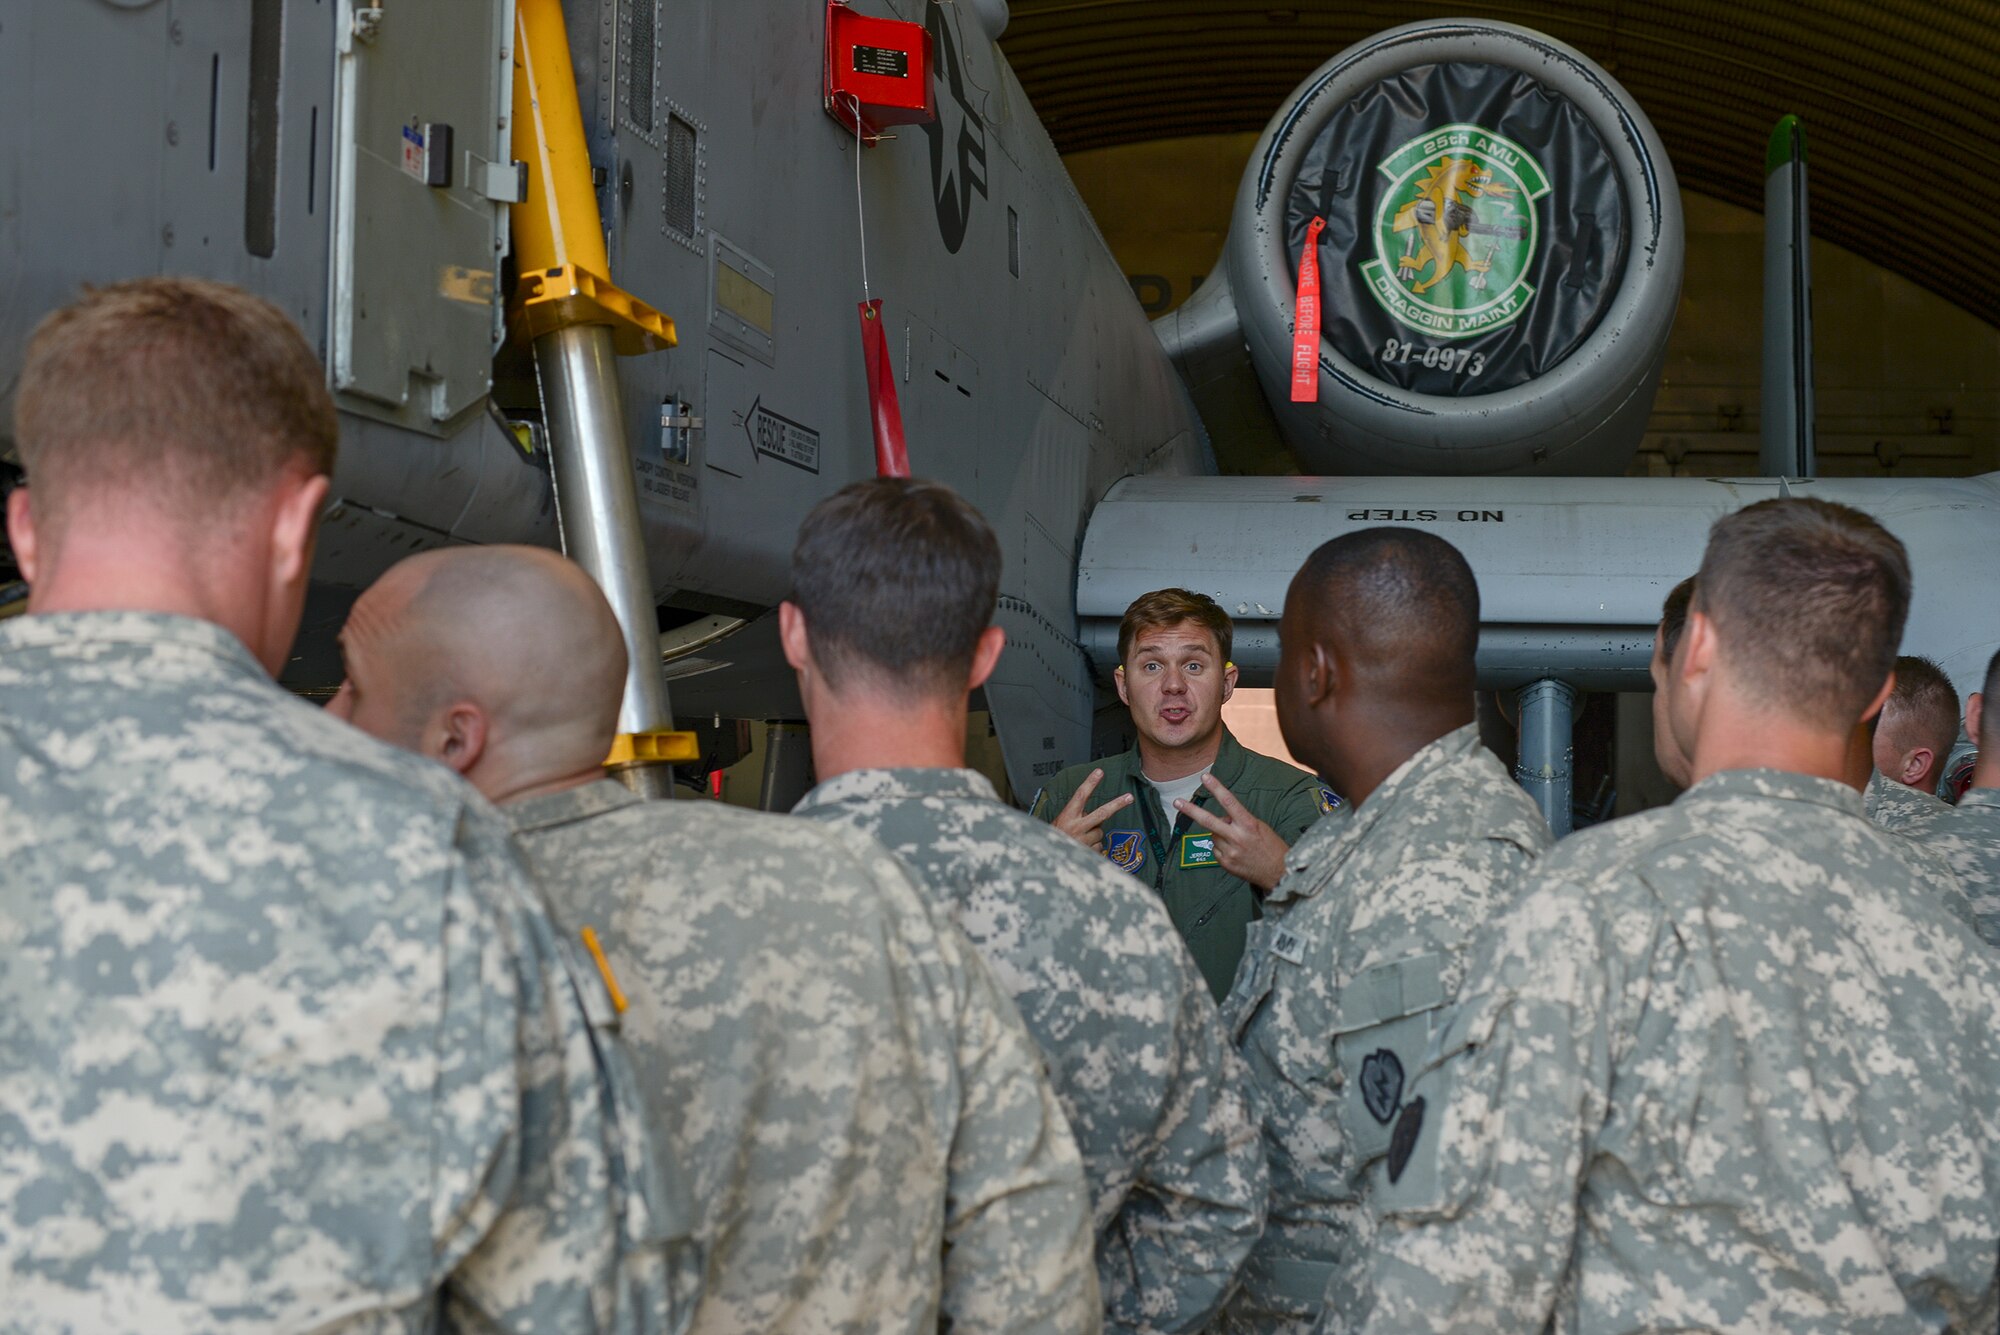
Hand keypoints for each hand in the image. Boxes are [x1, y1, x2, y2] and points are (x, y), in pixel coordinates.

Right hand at [1053, 768, 1134, 853]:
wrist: (1048, 860)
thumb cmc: (1055, 838)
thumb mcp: (1060, 823)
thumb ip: (1077, 817)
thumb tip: (1096, 818)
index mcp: (1067, 816)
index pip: (1080, 795)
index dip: (1090, 783)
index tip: (1099, 772)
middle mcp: (1076, 827)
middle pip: (1101, 813)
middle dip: (1117, 804)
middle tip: (1129, 797)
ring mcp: (1083, 840)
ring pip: (1100, 832)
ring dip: (1094, 835)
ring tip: (1080, 839)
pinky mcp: (1089, 852)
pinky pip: (1099, 846)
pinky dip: (1093, 847)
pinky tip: (1082, 848)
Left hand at [1178, 774, 1289, 891]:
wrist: (1280, 873)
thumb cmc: (1272, 847)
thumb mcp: (1260, 827)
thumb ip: (1239, 821)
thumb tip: (1222, 820)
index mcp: (1249, 825)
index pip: (1229, 802)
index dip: (1216, 788)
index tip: (1205, 777)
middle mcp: (1238, 838)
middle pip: (1209, 821)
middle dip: (1191, 810)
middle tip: (1176, 801)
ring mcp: (1230, 852)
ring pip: (1213, 835)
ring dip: (1220, 834)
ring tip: (1238, 841)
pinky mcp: (1226, 864)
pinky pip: (1216, 850)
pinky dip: (1222, 848)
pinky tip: (1236, 852)